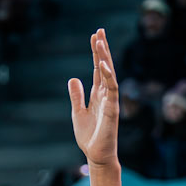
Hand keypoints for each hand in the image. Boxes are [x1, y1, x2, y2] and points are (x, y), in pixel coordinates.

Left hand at [67, 28, 120, 168]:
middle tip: (100, 31)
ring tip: (100, 41)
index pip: (97, 69)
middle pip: (104, 66)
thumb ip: (77, 95)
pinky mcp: (113, 109)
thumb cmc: (89, 136)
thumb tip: (73, 78)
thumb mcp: (78, 112)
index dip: (95, 52)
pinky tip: (102, 64)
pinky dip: (108, 76)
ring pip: (109, 74)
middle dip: (102, 49)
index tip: (94, 36)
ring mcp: (111, 100)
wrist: (96, 154)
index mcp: (98, 94)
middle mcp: (106, 94)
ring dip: (105, 57)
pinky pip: (112, 89)